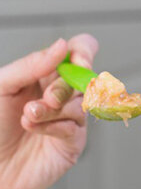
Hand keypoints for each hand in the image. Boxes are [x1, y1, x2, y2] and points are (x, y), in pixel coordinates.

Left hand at [0, 35, 98, 188]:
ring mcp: (69, 118)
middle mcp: (61, 94)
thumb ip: (31, 65)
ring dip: (53, 109)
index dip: (84, 52)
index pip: (78, 52)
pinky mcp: (72, 143)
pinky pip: (74, 127)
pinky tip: (34, 129)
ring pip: (80, 103)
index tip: (77, 60)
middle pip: (84, 78)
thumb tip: (62, 46)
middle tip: (46, 99)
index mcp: (45, 74)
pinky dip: (54, 126)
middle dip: (64, 87)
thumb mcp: (2, 87)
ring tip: (28, 117)